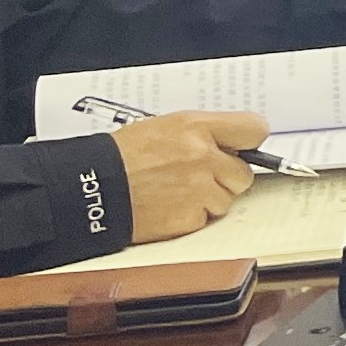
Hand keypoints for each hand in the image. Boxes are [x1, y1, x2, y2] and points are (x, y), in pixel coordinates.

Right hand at [111, 108, 264, 237]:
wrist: (91, 189)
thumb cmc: (122, 157)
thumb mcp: (164, 127)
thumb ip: (204, 134)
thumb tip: (233, 144)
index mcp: (196, 127)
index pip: (254, 129)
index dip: (249, 140)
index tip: (244, 147)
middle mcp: (202, 157)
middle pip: (244, 173)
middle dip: (226, 176)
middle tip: (200, 175)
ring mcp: (198, 189)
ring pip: (226, 200)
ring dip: (209, 198)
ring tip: (176, 190)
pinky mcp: (189, 218)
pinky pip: (206, 218)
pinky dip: (192, 215)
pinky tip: (168, 205)